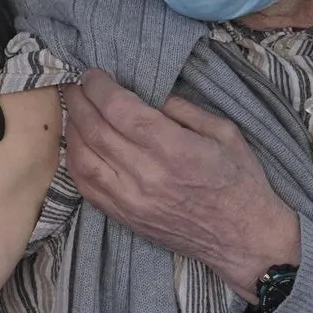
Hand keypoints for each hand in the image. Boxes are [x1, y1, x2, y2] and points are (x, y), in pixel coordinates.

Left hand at [63, 70, 300, 301]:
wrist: (241, 238)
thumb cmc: (238, 181)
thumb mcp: (224, 133)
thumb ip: (183, 110)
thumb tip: (148, 96)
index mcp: (174, 149)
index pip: (121, 110)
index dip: (99, 88)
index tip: (93, 74)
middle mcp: (146, 175)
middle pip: (95, 130)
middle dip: (79, 102)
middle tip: (74, 86)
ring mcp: (130, 199)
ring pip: (83, 158)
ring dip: (71, 130)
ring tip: (73, 111)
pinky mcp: (122, 216)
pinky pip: (85, 186)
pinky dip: (74, 161)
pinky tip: (76, 144)